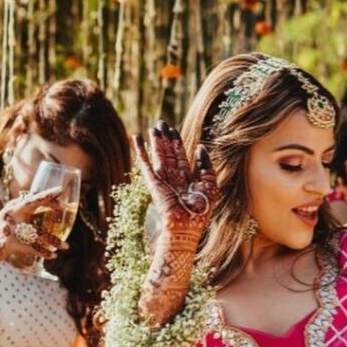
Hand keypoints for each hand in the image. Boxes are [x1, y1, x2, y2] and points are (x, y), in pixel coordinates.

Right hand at [0, 187, 66, 278]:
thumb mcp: (8, 221)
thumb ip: (23, 215)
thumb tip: (41, 209)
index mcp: (12, 209)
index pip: (31, 198)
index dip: (46, 195)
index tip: (60, 191)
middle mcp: (10, 215)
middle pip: (31, 204)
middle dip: (48, 202)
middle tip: (65, 207)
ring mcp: (8, 229)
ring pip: (36, 232)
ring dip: (53, 240)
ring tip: (66, 246)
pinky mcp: (7, 243)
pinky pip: (29, 248)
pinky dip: (42, 252)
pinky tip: (52, 256)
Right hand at [134, 120, 216, 238]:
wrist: (188, 224)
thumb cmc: (201, 209)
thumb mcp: (210, 184)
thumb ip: (206, 165)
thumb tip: (200, 147)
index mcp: (187, 179)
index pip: (180, 156)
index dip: (177, 143)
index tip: (174, 130)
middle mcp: (174, 177)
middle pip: (168, 153)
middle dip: (166, 138)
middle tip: (162, 123)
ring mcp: (162, 179)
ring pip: (158, 155)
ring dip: (156, 141)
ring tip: (154, 126)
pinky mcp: (152, 181)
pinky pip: (144, 163)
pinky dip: (140, 150)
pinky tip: (136, 137)